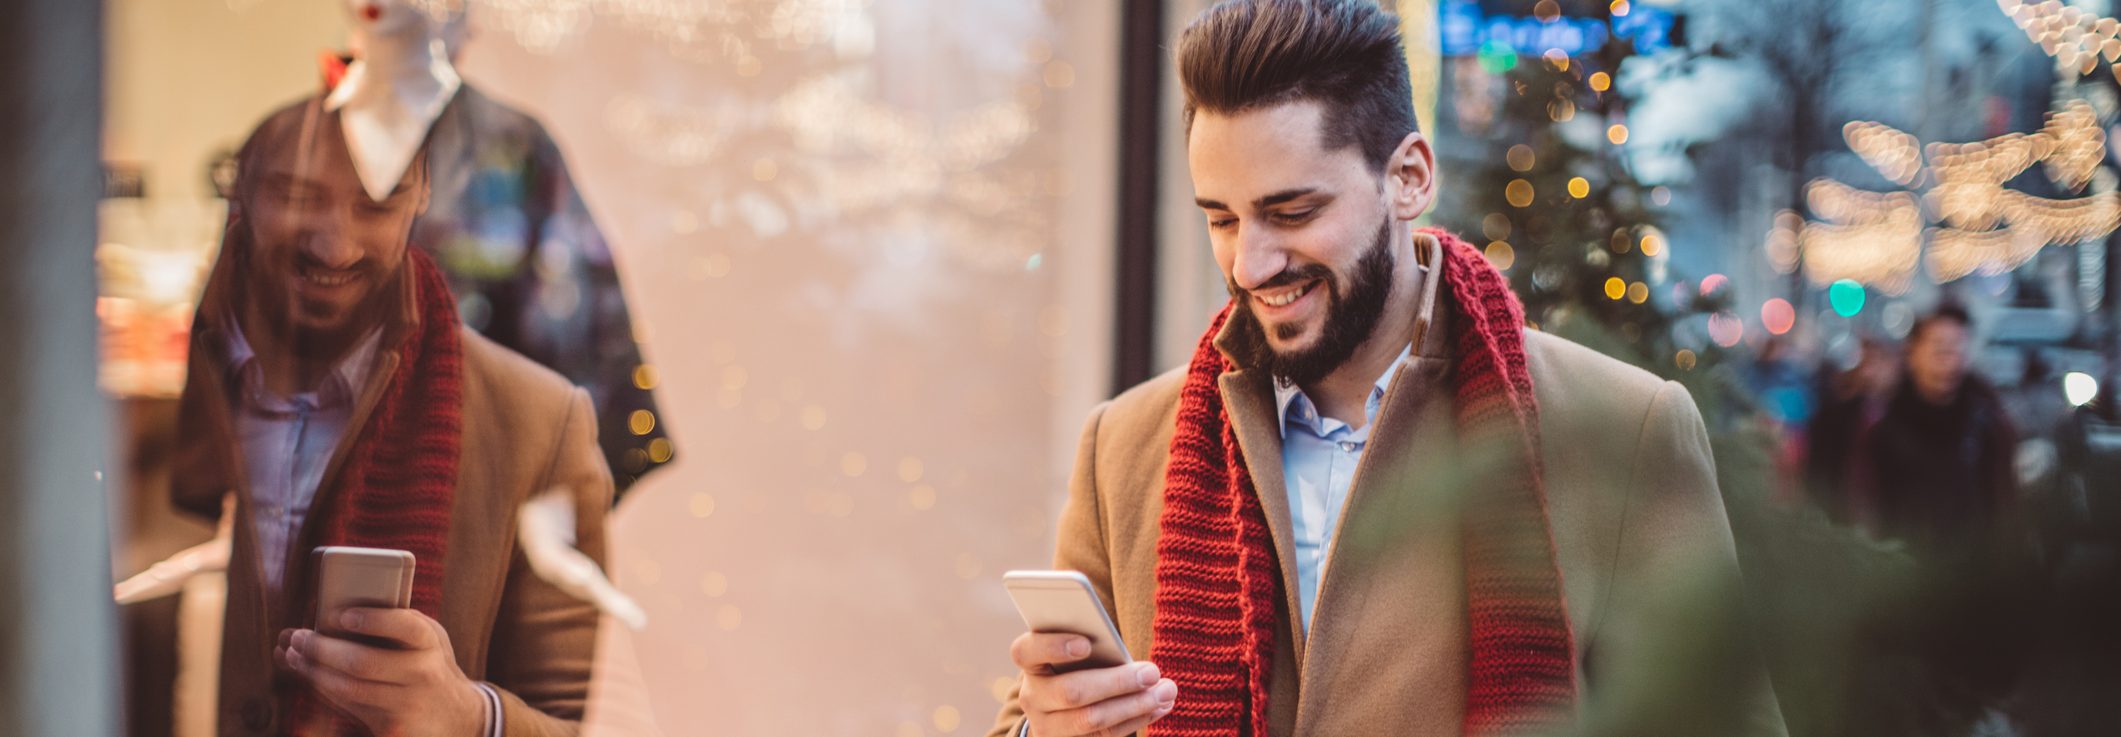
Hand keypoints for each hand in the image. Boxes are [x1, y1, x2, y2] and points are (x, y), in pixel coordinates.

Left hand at [277, 607, 485, 736]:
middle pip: (363, 663)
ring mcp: (408, 706)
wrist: (455, 716)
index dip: (373, 620)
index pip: (406, 628)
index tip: (341, 615)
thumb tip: (342, 613)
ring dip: (313, 671)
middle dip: (322, 649)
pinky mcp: (392, 728)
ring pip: (348, 689)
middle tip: (298, 636)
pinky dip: (323, 690)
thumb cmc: (429, 665)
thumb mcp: (429, 640)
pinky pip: (348, 707)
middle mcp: (422, 675)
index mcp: (430, 644)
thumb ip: (399, 623)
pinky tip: (310, 676)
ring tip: (294, 655)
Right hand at [1010, 632, 1176, 736]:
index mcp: (1031, 663)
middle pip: (1070, 692)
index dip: (1054, 646)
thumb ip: (1090, 644)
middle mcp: (1033, 697)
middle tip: (1152, 672)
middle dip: (1116, 682)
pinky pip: (1105, 736)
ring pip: (1091, 720)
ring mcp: (1049, 727)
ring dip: (1134, 705)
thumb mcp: (1074, 652)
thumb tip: (1126, 656)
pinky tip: (1160, 706)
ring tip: (1166, 691)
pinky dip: (1137, 719)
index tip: (1086, 644)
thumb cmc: (1075, 666)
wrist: (1059, 711)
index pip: (1026, 651)